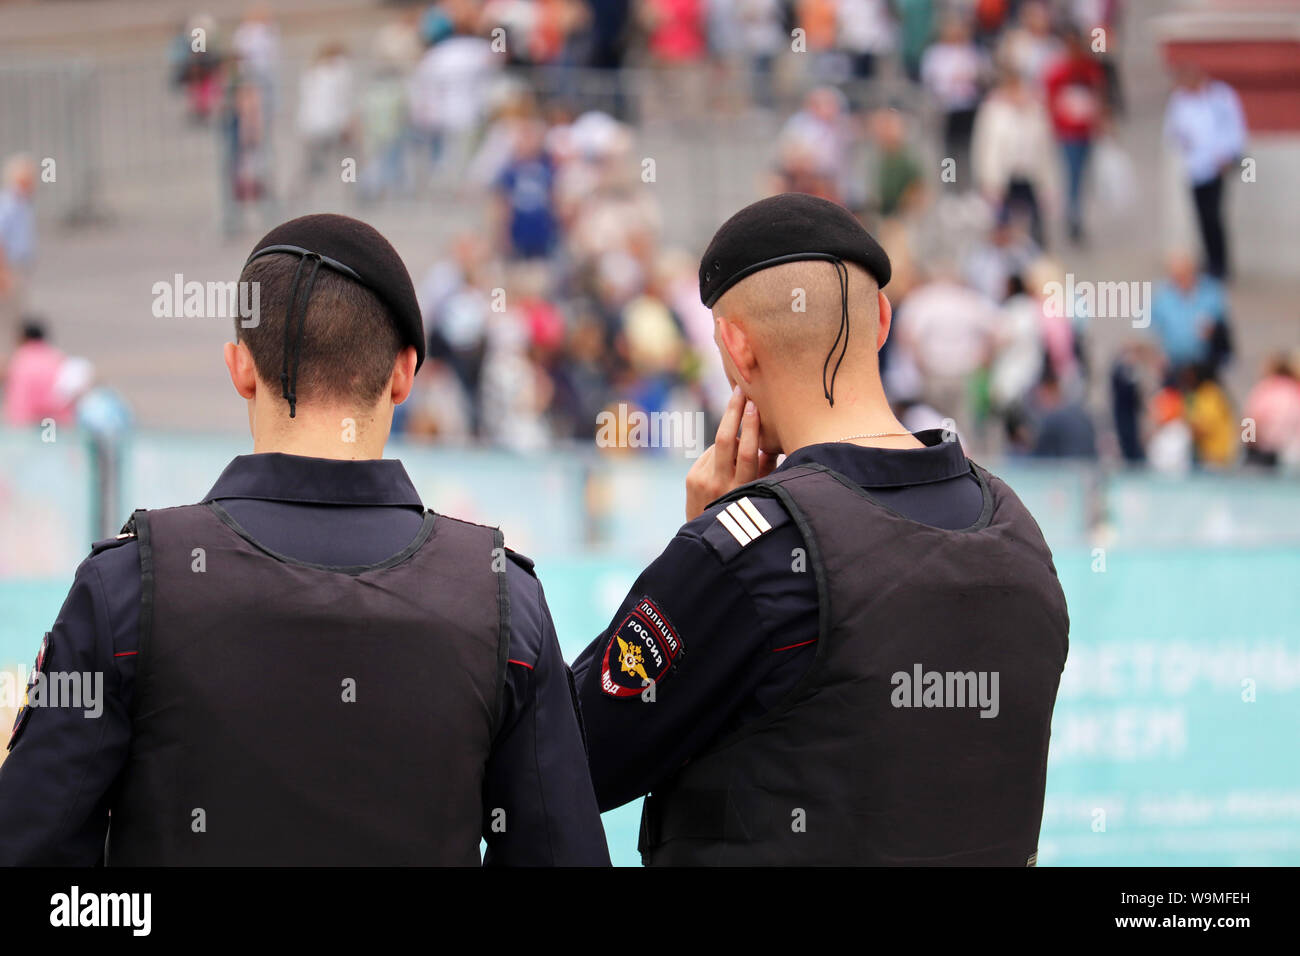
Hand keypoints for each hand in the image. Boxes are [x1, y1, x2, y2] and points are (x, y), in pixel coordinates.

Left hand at [685, 387, 777, 520]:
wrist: (709, 536)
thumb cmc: (745, 508)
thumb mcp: (761, 491)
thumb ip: (767, 467)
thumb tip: (773, 438)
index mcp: (742, 489)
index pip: (746, 452)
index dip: (751, 427)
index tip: (754, 405)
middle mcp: (720, 484)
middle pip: (726, 440)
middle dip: (733, 412)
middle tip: (739, 390)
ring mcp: (703, 481)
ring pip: (719, 447)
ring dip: (731, 441)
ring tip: (739, 454)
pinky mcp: (691, 478)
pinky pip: (710, 455)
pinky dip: (720, 454)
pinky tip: (724, 467)